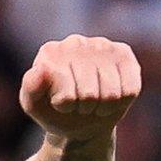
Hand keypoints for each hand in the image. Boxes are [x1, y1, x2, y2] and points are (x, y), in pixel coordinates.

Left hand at [20, 36, 140, 143]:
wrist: (77, 118)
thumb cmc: (52, 110)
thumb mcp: (34, 105)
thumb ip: (31, 89)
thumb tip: (41, 68)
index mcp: (49, 52)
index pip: (65, 93)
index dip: (64, 106)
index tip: (57, 102)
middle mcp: (75, 42)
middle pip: (89, 94)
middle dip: (83, 107)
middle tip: (77, 104)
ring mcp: (101, 45)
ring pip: (110, 94)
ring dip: (101, 106)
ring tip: (91, 101)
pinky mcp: (124, 53)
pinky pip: (129, 89)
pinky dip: (119, 102)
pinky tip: (108, 96)